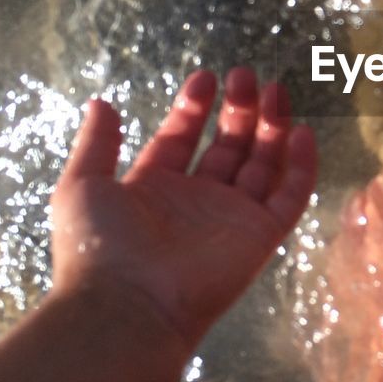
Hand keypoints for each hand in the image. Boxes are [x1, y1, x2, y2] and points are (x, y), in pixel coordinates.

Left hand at [50, 68, 316, 349]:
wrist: (128, 306)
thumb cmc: (98, 246)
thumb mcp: (82, 185)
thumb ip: (96, 144)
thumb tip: (101, 103)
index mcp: (154, 190)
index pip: (182, 140)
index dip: (194, 109)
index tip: (205, 78)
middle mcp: (197, 202)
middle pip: (228, 147)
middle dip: (239, 110)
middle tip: (246, 75)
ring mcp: (231, 219)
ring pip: (262, 165)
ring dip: (271, 126)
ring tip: (276, 89)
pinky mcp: (261, 236)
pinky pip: (289, 197)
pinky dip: (300, 166)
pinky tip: (300, 132)